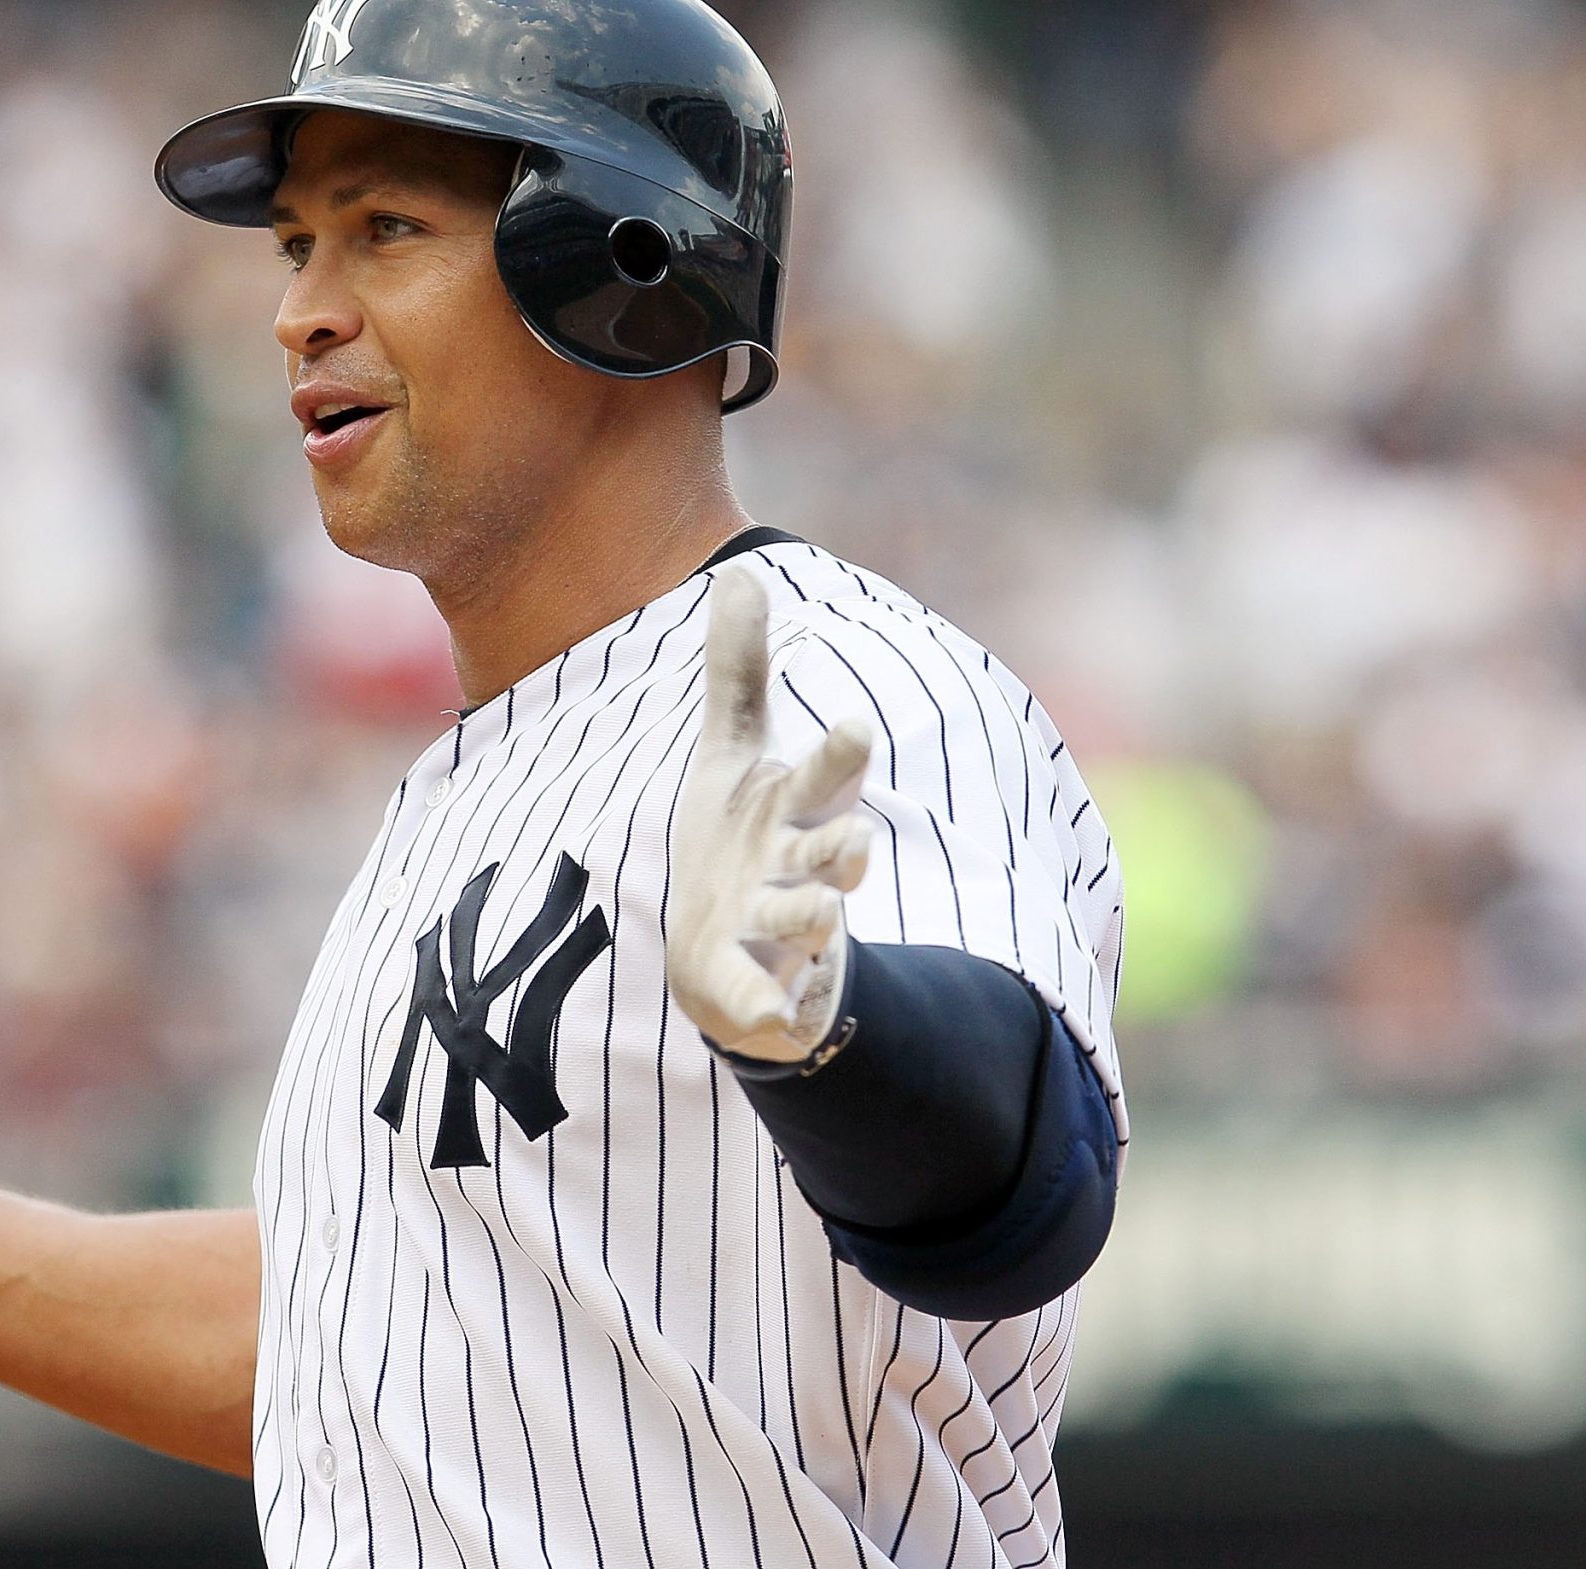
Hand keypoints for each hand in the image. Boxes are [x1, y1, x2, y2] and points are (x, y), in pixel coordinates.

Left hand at [669, 564, 875, 1062]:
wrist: (729, 951)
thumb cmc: (742, 841)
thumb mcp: (731, 755)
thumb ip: (739, 673)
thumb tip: (739, 571)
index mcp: (793, 809)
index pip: (824, 775)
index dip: (840, 754)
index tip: (855, 725)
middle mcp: (800, 867)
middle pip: (832, 849)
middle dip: (843, 842)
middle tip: (853, 838)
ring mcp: (783, 930)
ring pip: (809, 919)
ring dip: (814, 913)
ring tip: (818, 910)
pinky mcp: (761, 987)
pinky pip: (769, 1000)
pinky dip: (772, 1006)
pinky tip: (771, 1014)